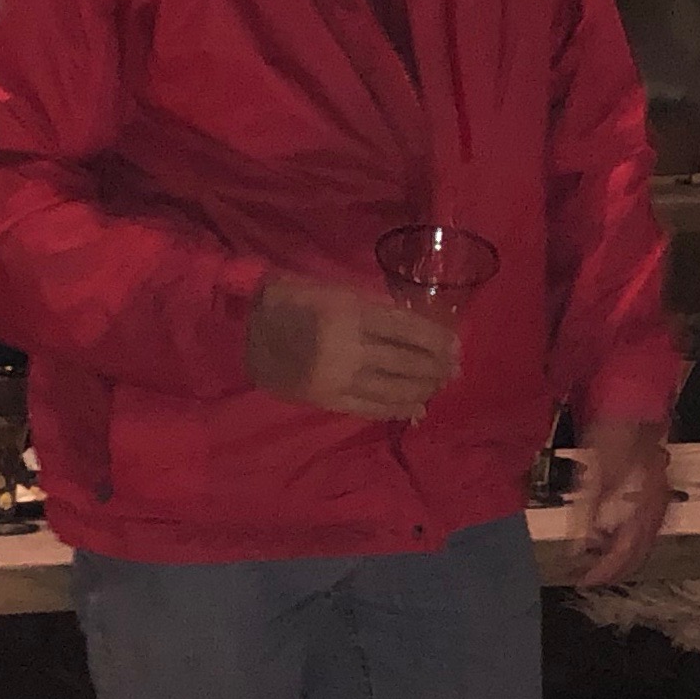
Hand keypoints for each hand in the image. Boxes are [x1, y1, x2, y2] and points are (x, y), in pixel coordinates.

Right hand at [246, 275, 459, 421]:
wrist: (243, 330)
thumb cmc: (293, 300)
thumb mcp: (336, 290)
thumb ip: (374, 307)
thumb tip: (414, 330)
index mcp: (350, 311)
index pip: (407, 328)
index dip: (436, 339)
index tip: (456, 345)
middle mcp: (347, 346)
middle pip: (406, 361)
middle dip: (436, 367)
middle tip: (455, 369)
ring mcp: (336, 377)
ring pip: (392, 388)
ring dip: (421, 389)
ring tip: (439, 386)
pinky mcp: (325, 399)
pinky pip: (369, 408)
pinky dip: (395, 409)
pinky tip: (414, 407)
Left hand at [572, 417, 672, 585]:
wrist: (636, 403)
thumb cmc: (613, 435)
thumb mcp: (594, 476)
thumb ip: (587, 514)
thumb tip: (577, 549)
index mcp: (643, 508)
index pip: (624, 554)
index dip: (603, 572)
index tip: (582, 580)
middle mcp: (657, 509)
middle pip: (638, 554)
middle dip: (613, 569)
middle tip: (588, 576)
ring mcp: (660, 499)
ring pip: (643, 542)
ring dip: (621, 555)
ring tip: (595, 559)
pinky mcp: (657, 490)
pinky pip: (646, 526)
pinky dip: (628, 538)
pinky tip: (609, 534)